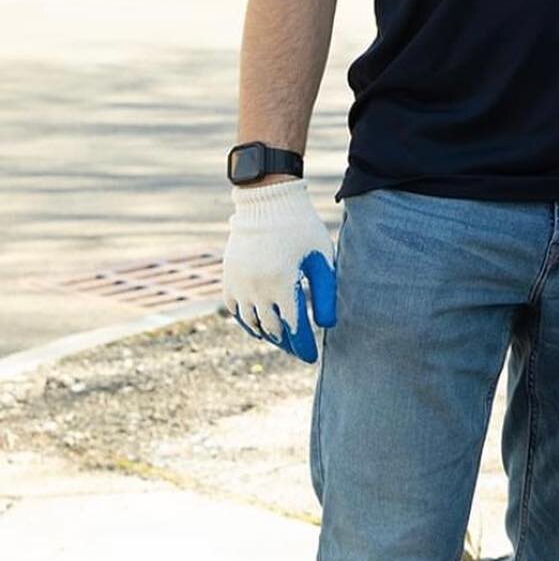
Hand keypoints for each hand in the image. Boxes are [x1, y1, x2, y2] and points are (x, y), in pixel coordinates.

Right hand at [222, 179, 336, 363]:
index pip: (294, 329)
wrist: (267, 201)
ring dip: (268, 335)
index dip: (304, 347)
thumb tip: (326, 326)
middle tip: (300, 351)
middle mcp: (257, 288)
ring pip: (252, 323)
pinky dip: (246, 321)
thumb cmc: (302, 228)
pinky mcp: (229, 276)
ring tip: (282, 340)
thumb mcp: (321, 258)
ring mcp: (239, 283)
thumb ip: (325, 293)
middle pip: (273, 330)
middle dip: (288, 344)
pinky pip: (234, 309)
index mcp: (283, 284)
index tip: (312, 359)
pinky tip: (259, 326)